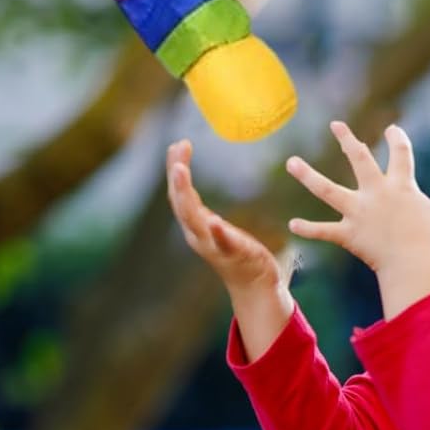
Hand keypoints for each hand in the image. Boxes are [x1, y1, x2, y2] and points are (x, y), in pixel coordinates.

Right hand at [167, 139, 284, 297]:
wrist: (253, 286)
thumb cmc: (235, 252)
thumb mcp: (212, 226)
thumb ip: (198, 210)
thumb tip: (186, 183)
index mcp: (194, 225)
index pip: (179, 193)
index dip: (175, 169)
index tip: (178, 143)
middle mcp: (197, 235)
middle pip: (181, 202)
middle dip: (176, 177)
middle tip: (175, 149)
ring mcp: (213, 246)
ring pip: (193, 219)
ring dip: (185, 194)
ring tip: (181, 170)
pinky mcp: (233, 255)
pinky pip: (222, 244)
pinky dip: (216, 233)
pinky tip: (213, 221)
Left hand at [285, 121, 429, 292]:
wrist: (415, 263)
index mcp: (401, 186)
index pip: (400, 154)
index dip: (397, 140)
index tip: (392, 129)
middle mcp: (376, 193)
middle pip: (359, 159)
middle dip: (347, 140)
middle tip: (335, 125)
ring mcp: (359, 212)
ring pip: (328, 190)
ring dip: (308, 175)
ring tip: (291, 162)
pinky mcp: (348, 233)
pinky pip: (324, 231)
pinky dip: (309, 229)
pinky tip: (293, 223)